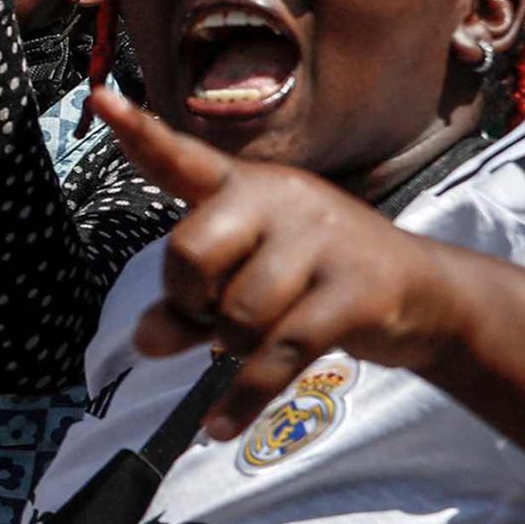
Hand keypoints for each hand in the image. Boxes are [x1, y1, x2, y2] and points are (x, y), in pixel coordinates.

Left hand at [91, 87, 479, 437]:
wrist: (424, 296)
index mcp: (246, 186)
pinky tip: (217, 426)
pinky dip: (241, 397)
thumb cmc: (312, 280)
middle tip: (212, 313)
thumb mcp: (245, 281)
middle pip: (190, 253)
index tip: (100, 98)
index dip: (139, 131)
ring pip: (237, 314)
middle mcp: (282, 200)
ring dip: (231, 345)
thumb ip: (185, 304)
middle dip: (188, 299)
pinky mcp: (354, 292)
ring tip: (253, 339)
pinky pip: (275, 354)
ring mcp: (323, 241)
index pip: (182, 157)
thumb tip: (146, 342)